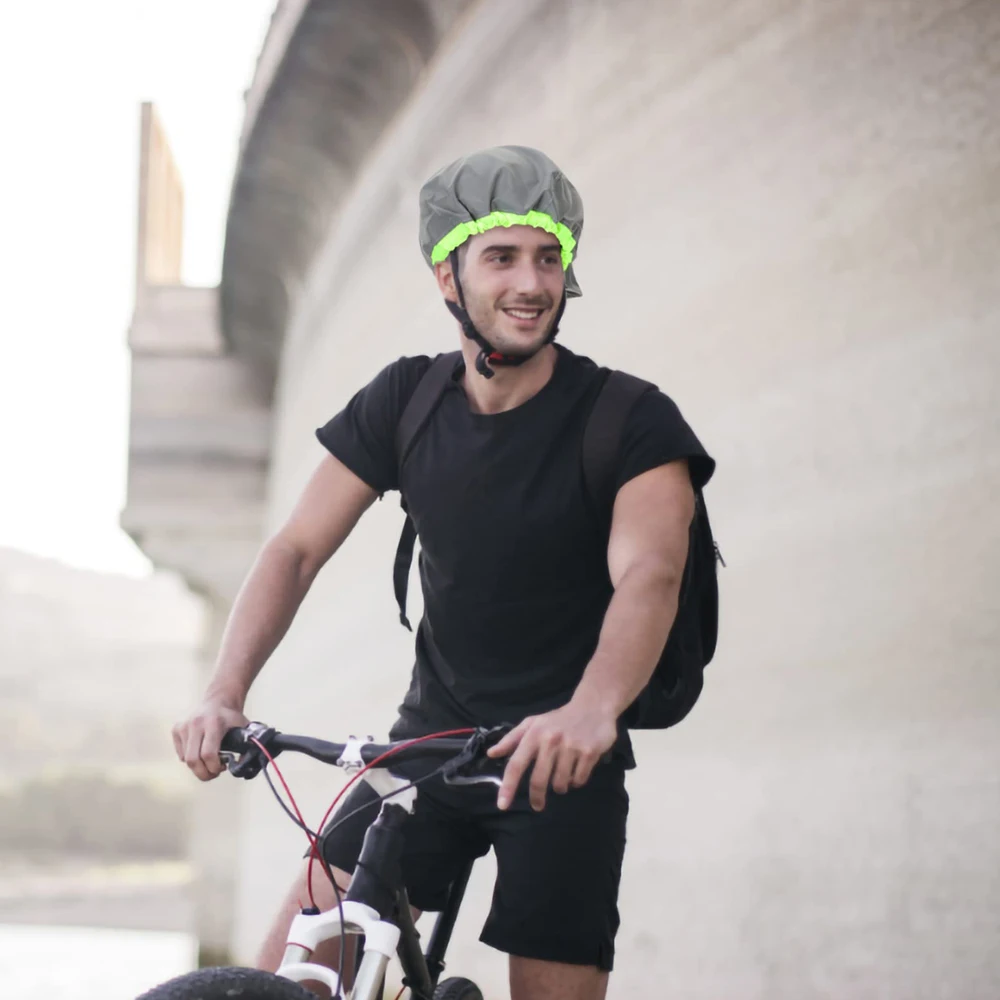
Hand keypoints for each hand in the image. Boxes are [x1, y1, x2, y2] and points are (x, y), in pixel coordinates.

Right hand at [172, 698, 248, 781]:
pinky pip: (181, 754)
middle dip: (203, 773)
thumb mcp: (244, 728)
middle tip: (213, 773)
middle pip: (193, 760)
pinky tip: (200, 752)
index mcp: (214, 723)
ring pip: (186, 759)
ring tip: (209, 762)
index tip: (222, 768)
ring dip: (198, 767)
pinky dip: (191, 759)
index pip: (208, 754)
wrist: (218, 700)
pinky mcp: (176, 729)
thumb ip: (246, 746)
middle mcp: (196, 724)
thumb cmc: (231, 717)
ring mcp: (184, 726)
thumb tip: (242, 765)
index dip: (214, 767)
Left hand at [486, 697, 617, 810]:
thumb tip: (491, 754)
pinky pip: (578, 780)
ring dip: (560, 786)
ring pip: (560, 783)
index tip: (503, 805)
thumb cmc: (559, 719)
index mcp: (534, 734)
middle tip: (537, 805)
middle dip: (537, 797)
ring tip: (562, 775)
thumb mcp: (533, 723)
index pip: (516, 764)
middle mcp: (551, 740)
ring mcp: (571, 747)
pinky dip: (576, 781)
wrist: (593, 706)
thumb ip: (511, 739)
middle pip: (538, 780)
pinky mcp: (589, 752)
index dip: (508, 786)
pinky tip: (576, 769)